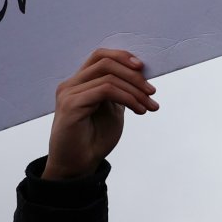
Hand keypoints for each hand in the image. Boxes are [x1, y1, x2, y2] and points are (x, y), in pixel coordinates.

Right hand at [45, 49, 156, 179]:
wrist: (78, 165)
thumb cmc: (94, 139)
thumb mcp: (113, 110)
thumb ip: (120, 91)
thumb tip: (140, 75)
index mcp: (79, 82)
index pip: (101, 56)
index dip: (124, 57)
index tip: (144, 70)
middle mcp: (71, 84)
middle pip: (106, 62)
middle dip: (134, 75)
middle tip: (152, 93)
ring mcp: (68, 93)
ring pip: (109, 76)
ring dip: (135, 90)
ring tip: (149, 105)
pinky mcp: (71, 105)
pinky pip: (105, 90)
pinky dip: (127, 98)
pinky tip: (138, 110)